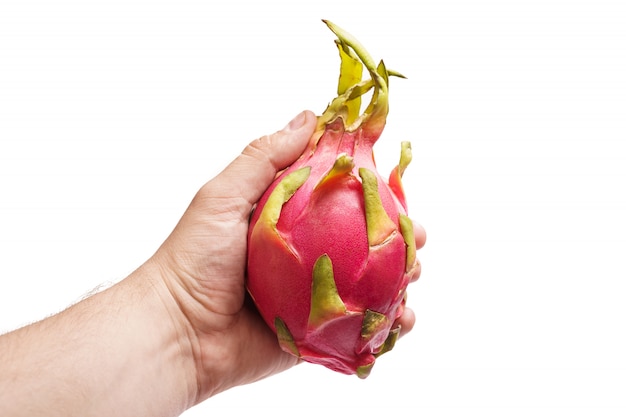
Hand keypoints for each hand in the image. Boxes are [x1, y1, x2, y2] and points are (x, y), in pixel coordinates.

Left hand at [150, 110, 425, 402]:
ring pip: (368, 287)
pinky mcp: (313, 334)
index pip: (339, 201)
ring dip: (399, 280)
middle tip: (416, 237)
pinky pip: (357, 329)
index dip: (373, 194)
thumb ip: (264, 157)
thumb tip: (309, 115)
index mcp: (287, 223)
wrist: (177, 333)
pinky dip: (385, 325)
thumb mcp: (224, 196)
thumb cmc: (194, 259)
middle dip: (397, 240)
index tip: (398, 188)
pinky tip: (403, 318)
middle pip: (362, 245)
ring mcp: (311, 298)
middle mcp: (303, 258)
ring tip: (414, 275)